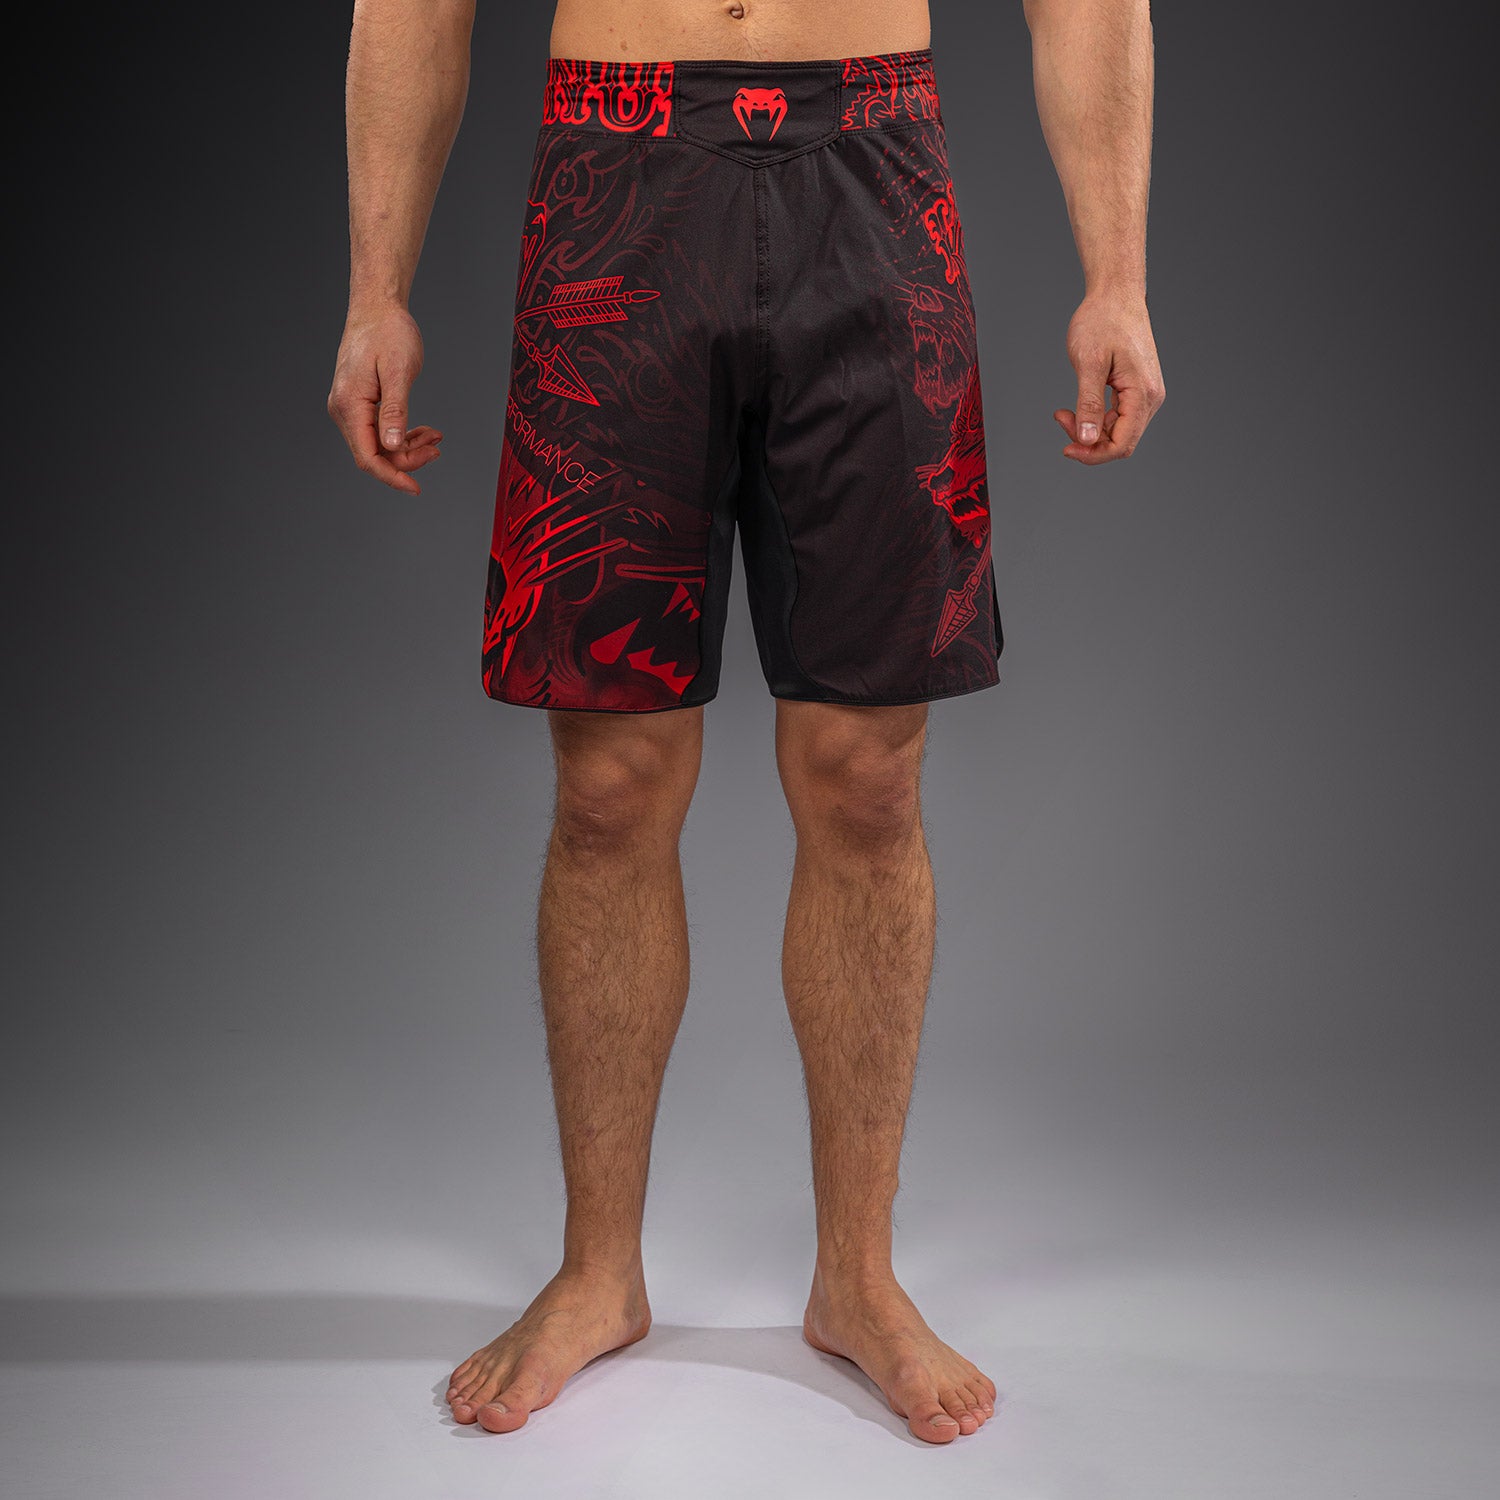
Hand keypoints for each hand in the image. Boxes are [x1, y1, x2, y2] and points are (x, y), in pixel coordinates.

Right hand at [327, 304, 442, 493]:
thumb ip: (395, 410)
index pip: (367, 457)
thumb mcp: (399, 371)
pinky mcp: (360, 404)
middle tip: (436, 449)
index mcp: (350, 404)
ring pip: (379, 445)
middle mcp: (344, 410)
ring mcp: (350, 408)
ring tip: (435, 438)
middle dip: (407, 460)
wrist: (377, 308)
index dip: (392, 476)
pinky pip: (379, 431)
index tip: (415, 488)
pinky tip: (424, 431)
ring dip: (408, 448)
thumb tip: (392, 445)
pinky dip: (403, 435)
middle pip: (374, 455)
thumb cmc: (389, 332)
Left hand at [1053, 293, 1164, 464]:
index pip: (1122, 444)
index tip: (1066, 448)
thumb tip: (1087, 439)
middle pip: (1121, 441)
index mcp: (1143, 393)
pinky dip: (1096, 418)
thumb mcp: (1089, 363)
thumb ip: (1089, 404)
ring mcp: (1145, 394)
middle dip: (1088, 441)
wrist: (1115, 294)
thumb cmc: (1102, 320)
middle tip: (1061, 419)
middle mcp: (1150, 397)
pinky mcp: (1136, 389)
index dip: (1093, 454)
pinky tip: (1075, 408)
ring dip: (1090, 430)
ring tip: (1064, 412)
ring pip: (1118, 431)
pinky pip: (1117, 417)